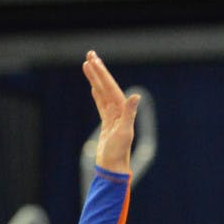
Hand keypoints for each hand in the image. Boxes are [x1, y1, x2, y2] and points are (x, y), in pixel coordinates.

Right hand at [82, 50, 139, 173]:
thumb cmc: (118, 153)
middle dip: (98, 71)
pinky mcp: (108, 124)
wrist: (113, 168)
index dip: (101, 74)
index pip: (110, 87)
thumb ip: (129, 114)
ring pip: (103, 93)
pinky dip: (97, 94)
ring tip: (88, 65)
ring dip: (96, 80)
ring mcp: (113, 117)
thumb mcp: (124, 132)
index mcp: (121, 110)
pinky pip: (101, 104)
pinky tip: (94, 88)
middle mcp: (119, 111)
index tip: (93, 61)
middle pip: (106, 86)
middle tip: (89, 55)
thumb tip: (135, 96)